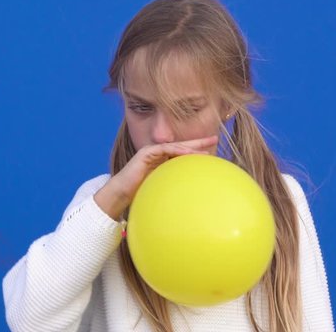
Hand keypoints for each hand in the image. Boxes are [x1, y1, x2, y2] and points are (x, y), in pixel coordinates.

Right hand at [94, 135, 217, 219]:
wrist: (120, 195)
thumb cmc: (140, 195)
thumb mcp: (163, 191)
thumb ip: (175, 188)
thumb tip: (193, 198)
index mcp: (163, 162)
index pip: (183, 154)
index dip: (198, 151)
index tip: (213, 152)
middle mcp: (158, 155)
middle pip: (182, 146)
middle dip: (199, 142)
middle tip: (215, 138)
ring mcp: (152, 152)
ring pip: (175, 145)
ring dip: (191, 145)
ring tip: (205, 146)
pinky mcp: (145, 153)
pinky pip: (164, 149)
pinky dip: (177, 150)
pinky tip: (188, 152)